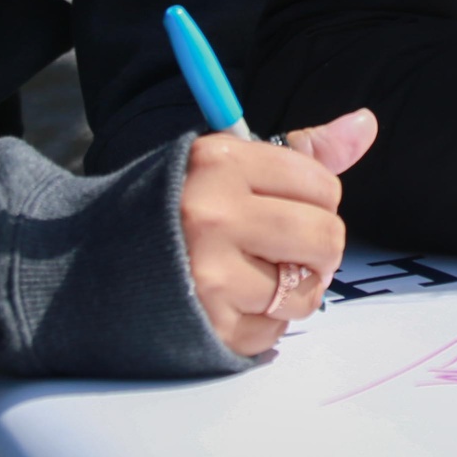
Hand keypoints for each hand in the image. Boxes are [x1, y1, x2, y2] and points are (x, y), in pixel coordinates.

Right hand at [179, 108, 375, 356]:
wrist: (90, 264)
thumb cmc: (174, 208)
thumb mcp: (228, 163)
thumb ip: (303, 152)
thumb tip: (366, 124)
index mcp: (221, 162)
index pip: (322, 185)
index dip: (316, 199)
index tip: (288, 204)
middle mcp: (214, 216)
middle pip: (325, 238)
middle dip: (318, 248)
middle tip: (289, 247)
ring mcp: (209, 275)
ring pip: (306, 292)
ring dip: (295, 291)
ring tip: (260, 276)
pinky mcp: (208, 326)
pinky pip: (275, 332)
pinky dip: (265, 323)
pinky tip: (235, 303)